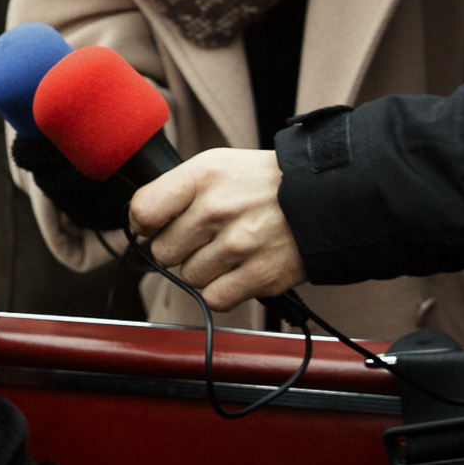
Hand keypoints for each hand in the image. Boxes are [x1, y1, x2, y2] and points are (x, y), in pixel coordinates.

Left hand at [129, 148, 302, 311]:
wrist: (326, 198)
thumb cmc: (264, 184)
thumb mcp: (218, 166)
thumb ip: (176, 190)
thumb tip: (138, 225)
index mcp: (203, 176)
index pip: (143, 210)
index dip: (145, 224)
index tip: (157, 226)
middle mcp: (217, 209)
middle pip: (163, 251)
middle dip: (180, 248)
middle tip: (206, 236)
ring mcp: (239, 244)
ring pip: (189, 277)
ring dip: (205, 269)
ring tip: (230, 249)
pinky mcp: (259, 275)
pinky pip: (214, 298)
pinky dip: (223, 290)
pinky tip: (239, 269)